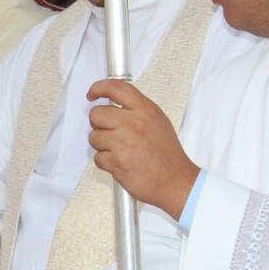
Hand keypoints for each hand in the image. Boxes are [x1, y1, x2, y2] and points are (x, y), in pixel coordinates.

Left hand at [87, 79, 197, 219]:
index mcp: (145, 111)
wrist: (176, 181)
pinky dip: (106, 162)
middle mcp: (133, 123)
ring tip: (120, 151)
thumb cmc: (167, 155)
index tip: (92, 93)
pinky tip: (121, 162)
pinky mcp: (116, 161)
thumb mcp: (158, 122)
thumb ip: (136, 111)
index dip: (99, 87)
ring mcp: (124, 142)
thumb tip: (114, 105)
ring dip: (102, 145)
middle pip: (96, 114)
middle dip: (99, 124)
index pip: (116, 88)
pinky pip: (97, 157)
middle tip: (110, 132)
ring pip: (93, 137)